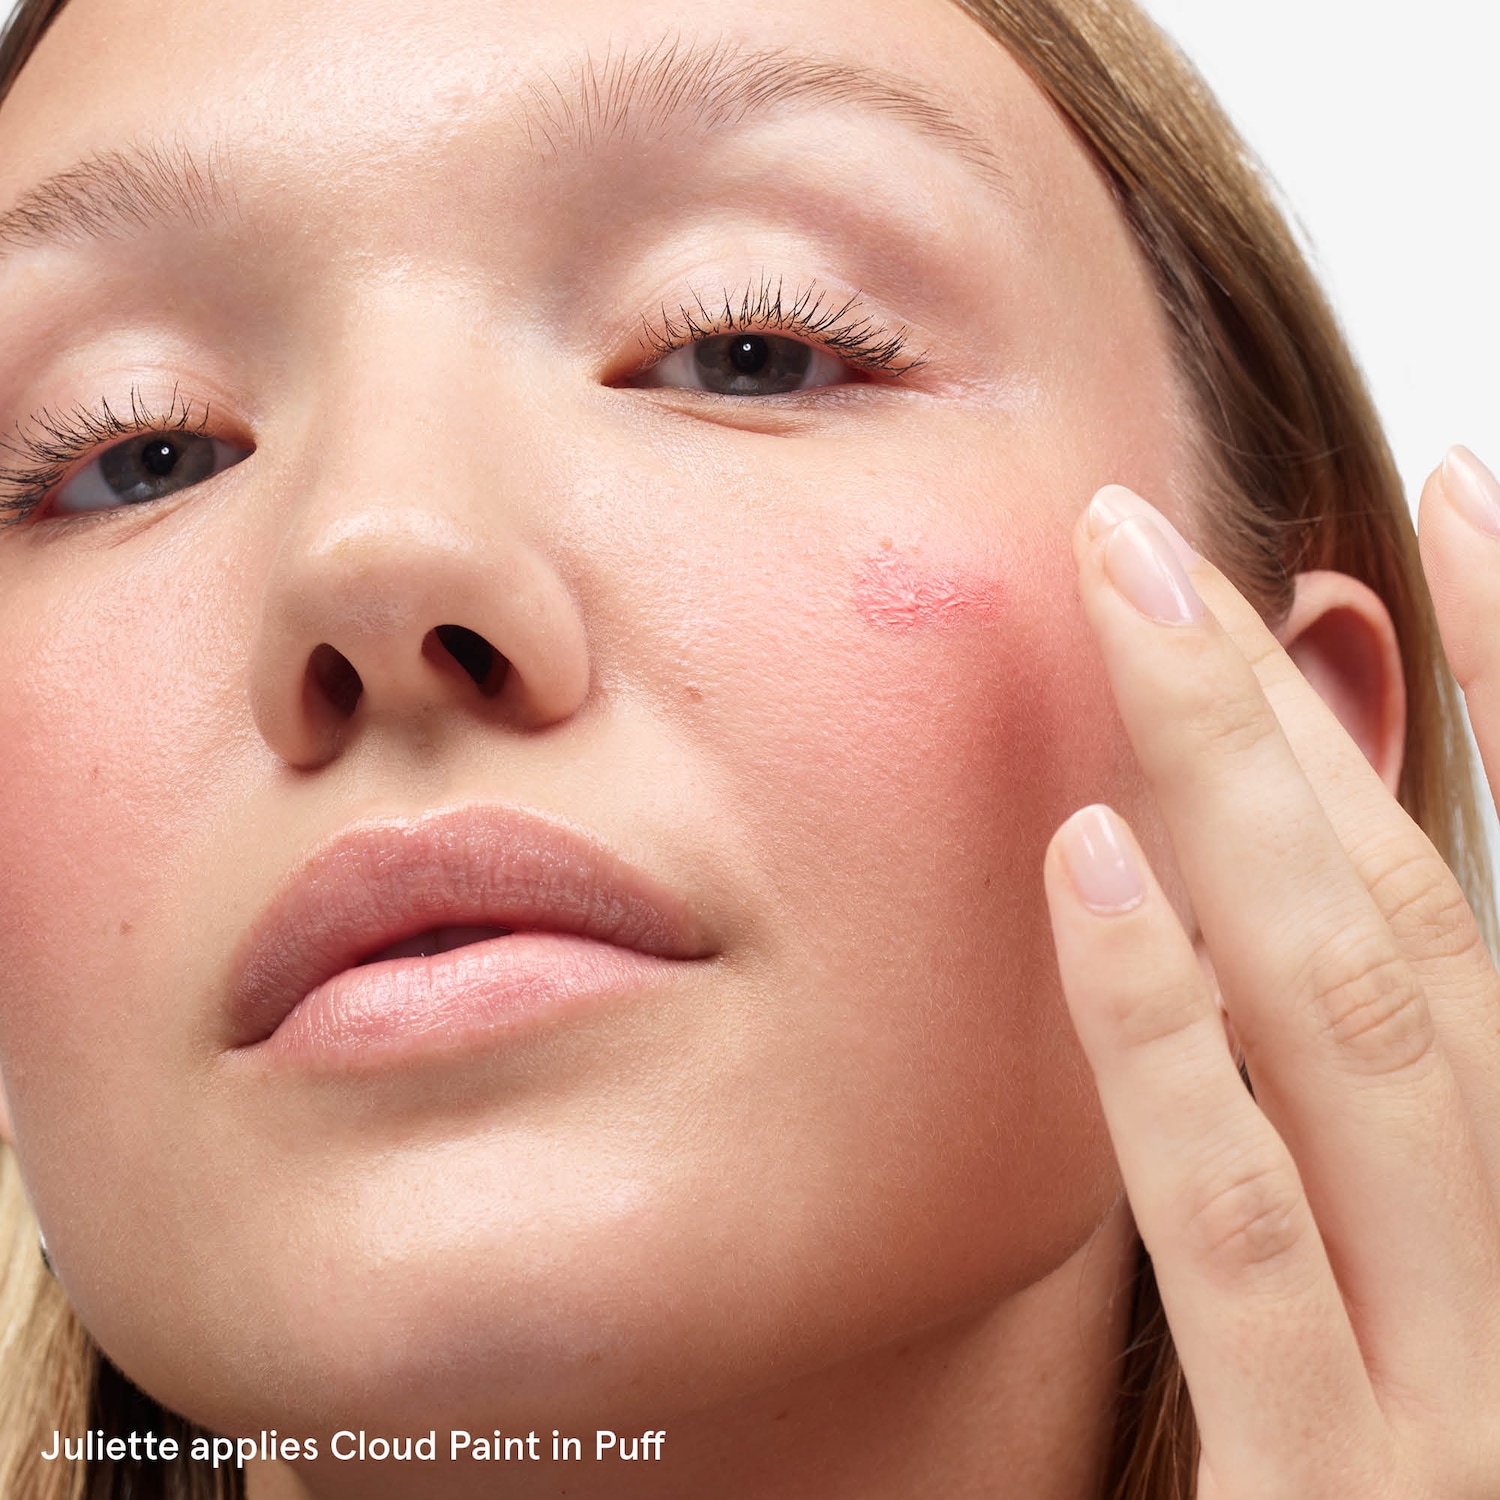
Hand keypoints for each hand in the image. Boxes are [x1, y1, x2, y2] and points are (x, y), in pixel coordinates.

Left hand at [1043, 475, 1499, 1497]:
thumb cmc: (1417, 1460)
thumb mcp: (1416, 1298)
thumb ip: (1358, 1122)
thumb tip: (1238, 894)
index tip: (1452, 505)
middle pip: (1424, 921)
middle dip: (1300, 708)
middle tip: (1162, 536)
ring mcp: (1466, 1402)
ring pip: (1368, 1026)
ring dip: (1247, 794)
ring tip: (1140, 611)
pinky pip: (1245, 1245)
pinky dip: (1175, 1040)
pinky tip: (1096, 867)